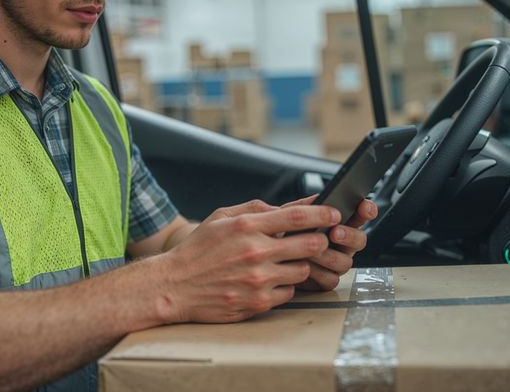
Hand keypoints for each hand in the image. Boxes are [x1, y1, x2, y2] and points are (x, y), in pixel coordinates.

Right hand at [155, 200, 339, 323]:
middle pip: (310, 244)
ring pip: (303, 270)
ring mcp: (258, 280)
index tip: (334, 213)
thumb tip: (285, 207)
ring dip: (300, 265)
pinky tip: (269, 281)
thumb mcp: (220, 218)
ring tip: (285, 262)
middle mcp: (256, 252)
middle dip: (319, 241)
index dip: (323, 214)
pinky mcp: (258, 303)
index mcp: (247, 226)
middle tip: (317, 240)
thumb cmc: (197, 250)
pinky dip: (284, 286)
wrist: (174, 286)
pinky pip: (289, 292)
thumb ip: (254, 209)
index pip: (298, 216)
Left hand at [283, 195, 378, 290]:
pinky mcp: (326, 280)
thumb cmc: (280, 232)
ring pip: (345, 262)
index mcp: (338, 223)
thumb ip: (305, 206)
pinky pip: (331, 279)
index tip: (364, 206)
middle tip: (335, 232)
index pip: (359, 215)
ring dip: (329, 255)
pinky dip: (319, 272)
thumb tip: (319, 199)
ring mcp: (336, 263)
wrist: (265, 256)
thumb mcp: (290, 214)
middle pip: (359, 240)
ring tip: (313, 250)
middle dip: (349, 235)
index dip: (366, 210)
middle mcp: (342, 244)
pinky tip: (307, 265)